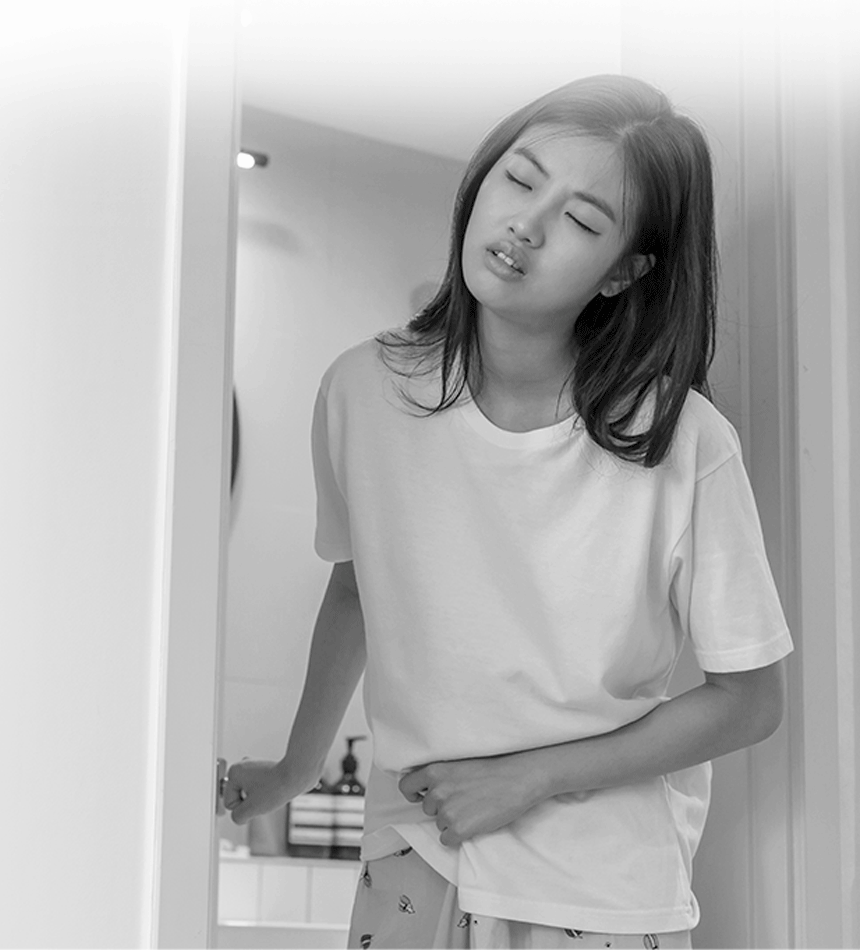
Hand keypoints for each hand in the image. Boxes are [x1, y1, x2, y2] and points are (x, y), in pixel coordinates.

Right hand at [222, 758, 303, 825]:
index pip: (230, 804)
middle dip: (252, 802)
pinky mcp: (267, 770)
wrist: (298, 775)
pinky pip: (262, 790)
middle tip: (264, 795)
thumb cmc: (276, 787)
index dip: (244, 808)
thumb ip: (238, 816)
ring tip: (271, 792)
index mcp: (235, 772)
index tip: (257, 799)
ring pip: (251, 795)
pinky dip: (267, 793)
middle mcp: (244, 766)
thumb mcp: (251, 809)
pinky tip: (275, 790)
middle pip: (240, 798)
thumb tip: (239, 816)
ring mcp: (256, 767)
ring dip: (260, 799)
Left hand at [397, 752, 545, 847]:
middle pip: (426, 808)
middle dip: (440, 807)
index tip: (419, 796)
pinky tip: (473, 823)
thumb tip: (427, 788)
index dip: (413, 793)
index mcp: (434, 770)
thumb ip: (440, 774)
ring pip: (439, 824)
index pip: (406, 785)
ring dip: (452, 821)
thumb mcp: (459, 763)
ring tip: (472, 809)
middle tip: (462, 801)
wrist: (516, 779)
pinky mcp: (459, 829)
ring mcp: (447, 811)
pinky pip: (447, 840)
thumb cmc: (493, 769)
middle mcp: (436, 791)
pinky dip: (458, 836)